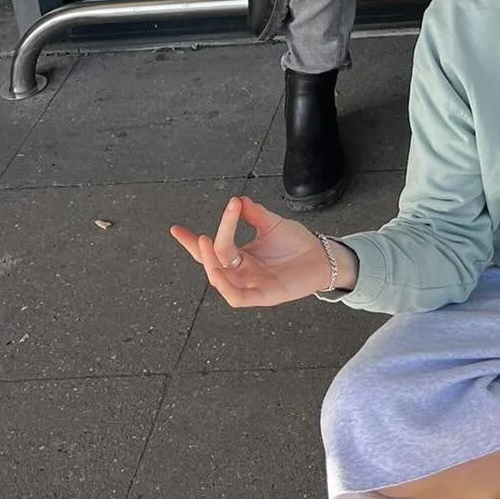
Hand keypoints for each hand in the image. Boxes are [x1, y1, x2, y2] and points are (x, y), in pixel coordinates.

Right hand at [170, 194, 347, 307]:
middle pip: (214, 262)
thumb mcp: (273, 224)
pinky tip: (220, 272)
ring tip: (207, 245)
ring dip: (212, 266)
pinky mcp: (264, 296)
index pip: (212, 249)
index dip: (191, 242)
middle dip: (204, 250)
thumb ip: (254, 214)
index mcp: (241, 256)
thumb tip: (237, 200)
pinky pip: (238, 298)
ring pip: (222, 280)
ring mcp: (252, 285)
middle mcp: (242, 272)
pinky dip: (227, 288)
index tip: (175, 229)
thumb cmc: (297, 244)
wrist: (323, 257)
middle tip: (202, 235)